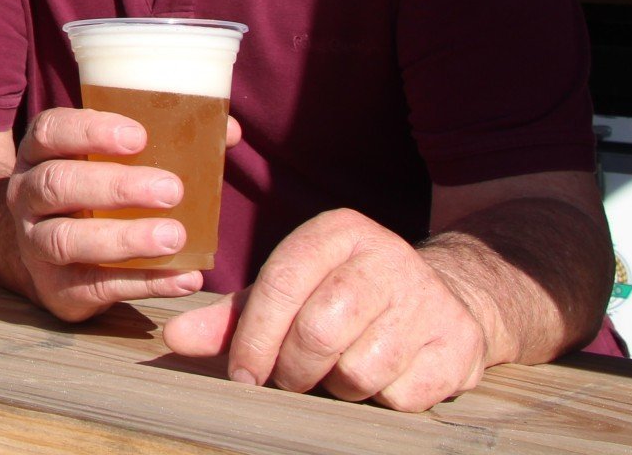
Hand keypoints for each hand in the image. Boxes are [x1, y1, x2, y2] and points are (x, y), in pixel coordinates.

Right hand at [5, 107, 241, 321]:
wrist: (42, 254)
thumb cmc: (91, 194)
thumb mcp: (107, 161)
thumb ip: (162, 143)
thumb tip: (229, 131)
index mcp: (40, 154)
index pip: (51, 131)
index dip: (90, 131)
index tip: (139, 136)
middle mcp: (26, 196)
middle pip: (57, 184)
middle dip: (114, 186)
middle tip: (171, 189)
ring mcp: (35, 244)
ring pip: (66, 239)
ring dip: (124, 238)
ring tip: (174, 237)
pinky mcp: (57, 288)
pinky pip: (96, 287)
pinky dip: (143, 283)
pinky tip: (183, 278)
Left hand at [163, 209, 488, 410]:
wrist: (445, 299)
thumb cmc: (345, 298)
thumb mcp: (288, 294)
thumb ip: (230, 317)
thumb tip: (174, 339)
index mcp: (336, 232)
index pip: (279, 285)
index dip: (252, 338)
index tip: (242, 374)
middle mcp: (385, 256)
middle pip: (318, 331)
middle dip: (292, 370)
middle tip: (288, 381)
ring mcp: (427, 299)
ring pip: (357, 369)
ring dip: (335, 387)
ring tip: (336, 373)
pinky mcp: (457, 344)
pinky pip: (399, 394)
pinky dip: (380, 400)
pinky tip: (381, 378)